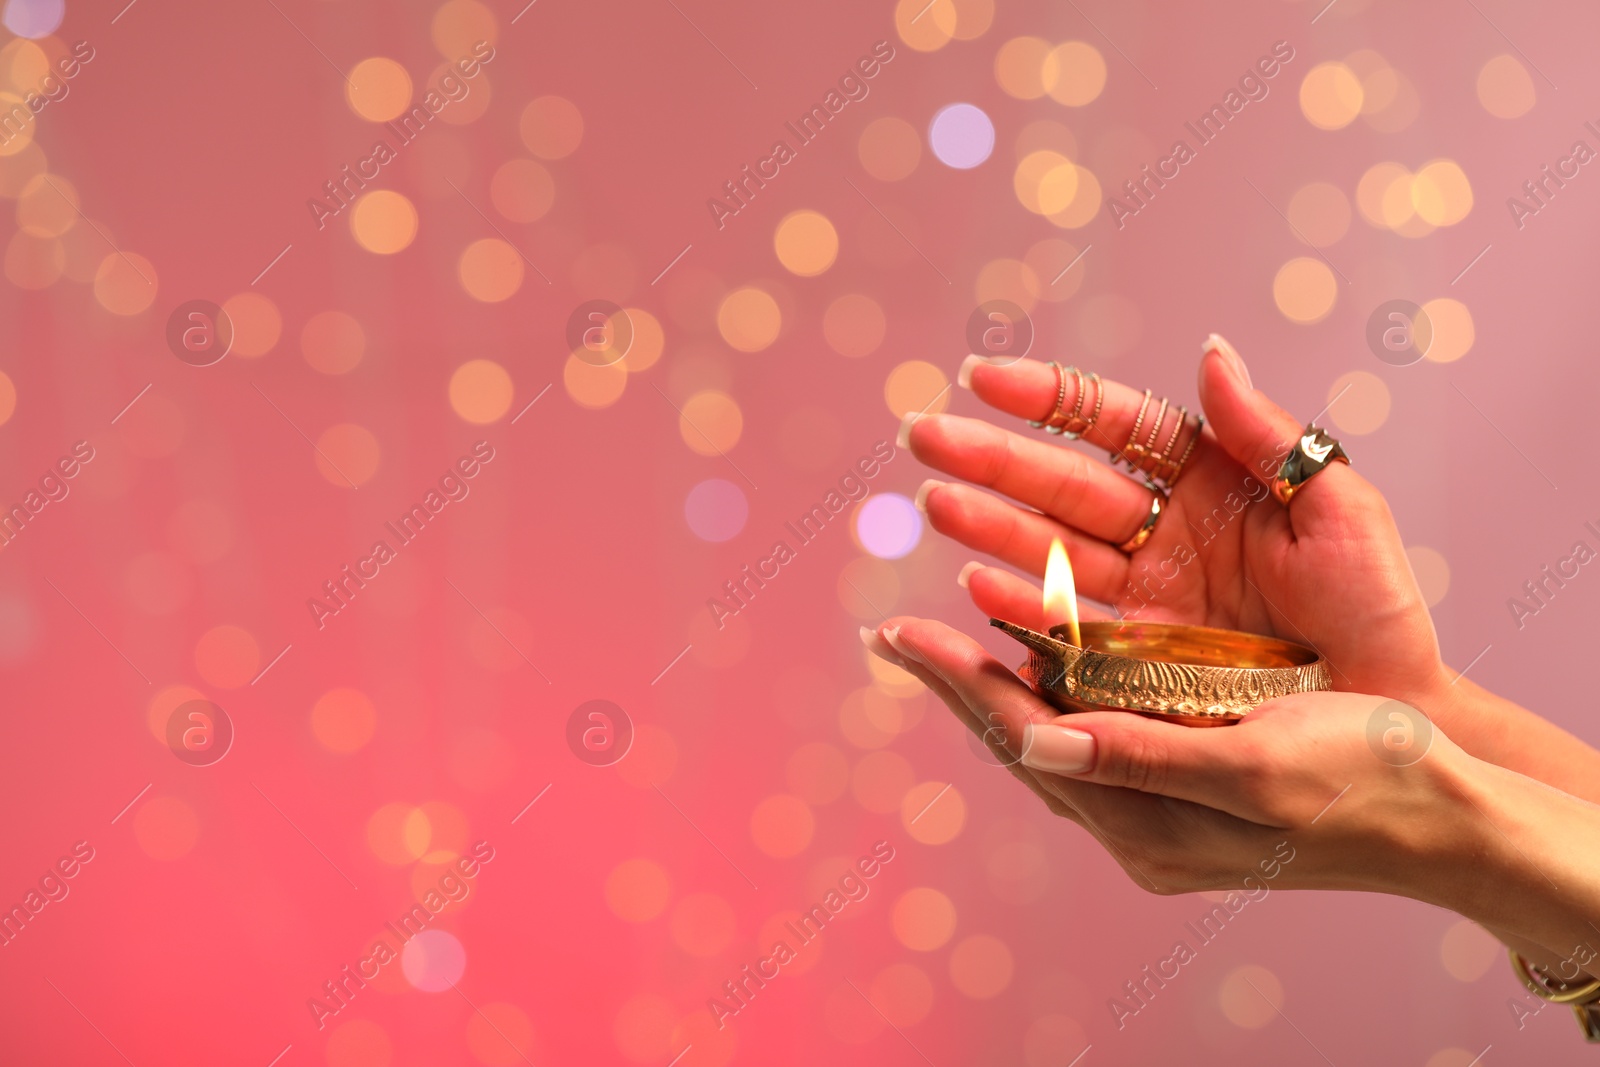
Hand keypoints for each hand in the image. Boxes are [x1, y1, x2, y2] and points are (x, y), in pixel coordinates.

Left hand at [864, 616, 1599, 968]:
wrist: (1439, 814)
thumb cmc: (1361, 780)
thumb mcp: (1255, 767)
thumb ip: (1142, 759)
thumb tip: (1033, 748)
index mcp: (1145, 821)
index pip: (1022, 740)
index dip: (958, 682)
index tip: (895, 634)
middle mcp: (1135, 823)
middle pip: (1018, 742)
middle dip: (957, 684)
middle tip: (894, 637)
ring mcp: (1154, 811)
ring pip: (1048, 740)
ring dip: (996, 689)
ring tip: (944, 644)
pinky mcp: (1179, 787)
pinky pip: (1090, 737)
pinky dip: (1052, 695)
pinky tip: (1040, 664)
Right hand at [904, 338, 1599, 798]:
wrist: (1394, 717)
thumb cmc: (1378, 611)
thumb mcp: (1343, 511)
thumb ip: (1268, 436)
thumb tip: (1211, 349)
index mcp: (1211, 480)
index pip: (1116, 424)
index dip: (1050, 399)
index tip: (983, 376)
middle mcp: (1164, 531)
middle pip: (1063, 483)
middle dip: (990, 458)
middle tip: (922, 435)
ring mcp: (1142, 595)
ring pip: (1049, 548)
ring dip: (989, 526)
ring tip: (934, 503)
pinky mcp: (1132, 658)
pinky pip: (1063, 625)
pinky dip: (1019, 608)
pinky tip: (975, 589)